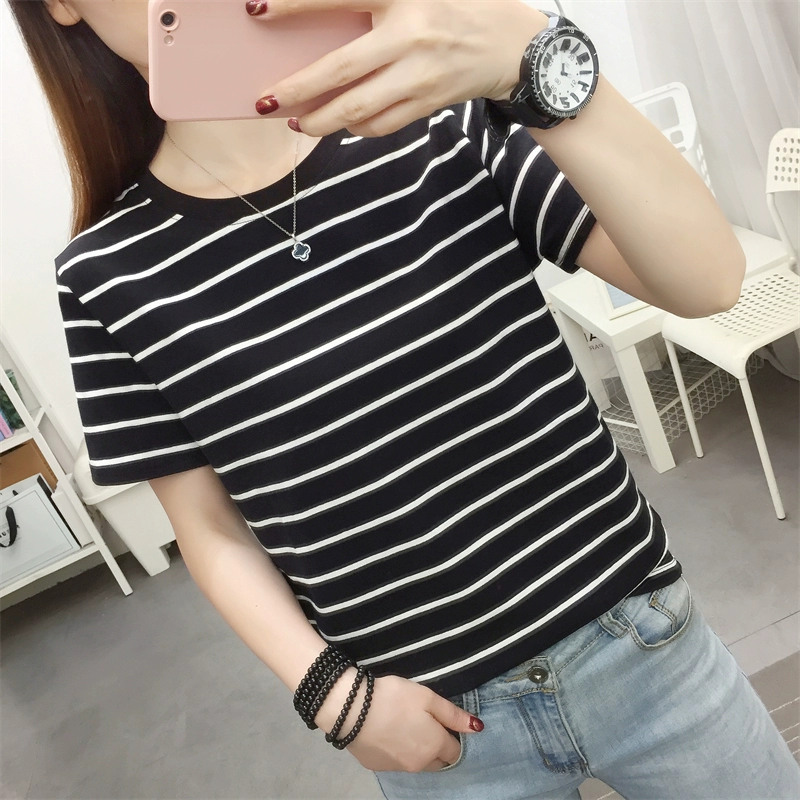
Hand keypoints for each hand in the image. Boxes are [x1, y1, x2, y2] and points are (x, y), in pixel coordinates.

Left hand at [248, 0, 548, 137]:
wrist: (516, 45)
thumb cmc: (462, 4)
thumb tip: (331, 10)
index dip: (295, 3)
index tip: (257, 9)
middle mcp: (410, 37)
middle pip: (341, 72)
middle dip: (298, 90)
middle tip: (267, 101)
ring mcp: (421, 77)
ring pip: (359, 109)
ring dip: (322, 121)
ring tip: (299, 122)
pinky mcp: (429, 103)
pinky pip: (383, 124)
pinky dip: (357, 128)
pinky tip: (341, 125)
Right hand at [315, 669, 483, 772]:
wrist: (351, 709)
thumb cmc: (394, 698)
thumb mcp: (428, 698)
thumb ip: (453, 714)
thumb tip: (477, 728)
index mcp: (434, 746)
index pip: (455, 751)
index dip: (452, 736)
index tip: (443, 720)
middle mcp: (418, 764)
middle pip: (437, 761)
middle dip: (437, 747)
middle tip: (424, 722)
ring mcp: (396, 769)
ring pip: (416, 763)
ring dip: (417, 750)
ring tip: (404, 725)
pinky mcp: (376, 766)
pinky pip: (395, 761)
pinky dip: (396, 750)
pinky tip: (387, 732)